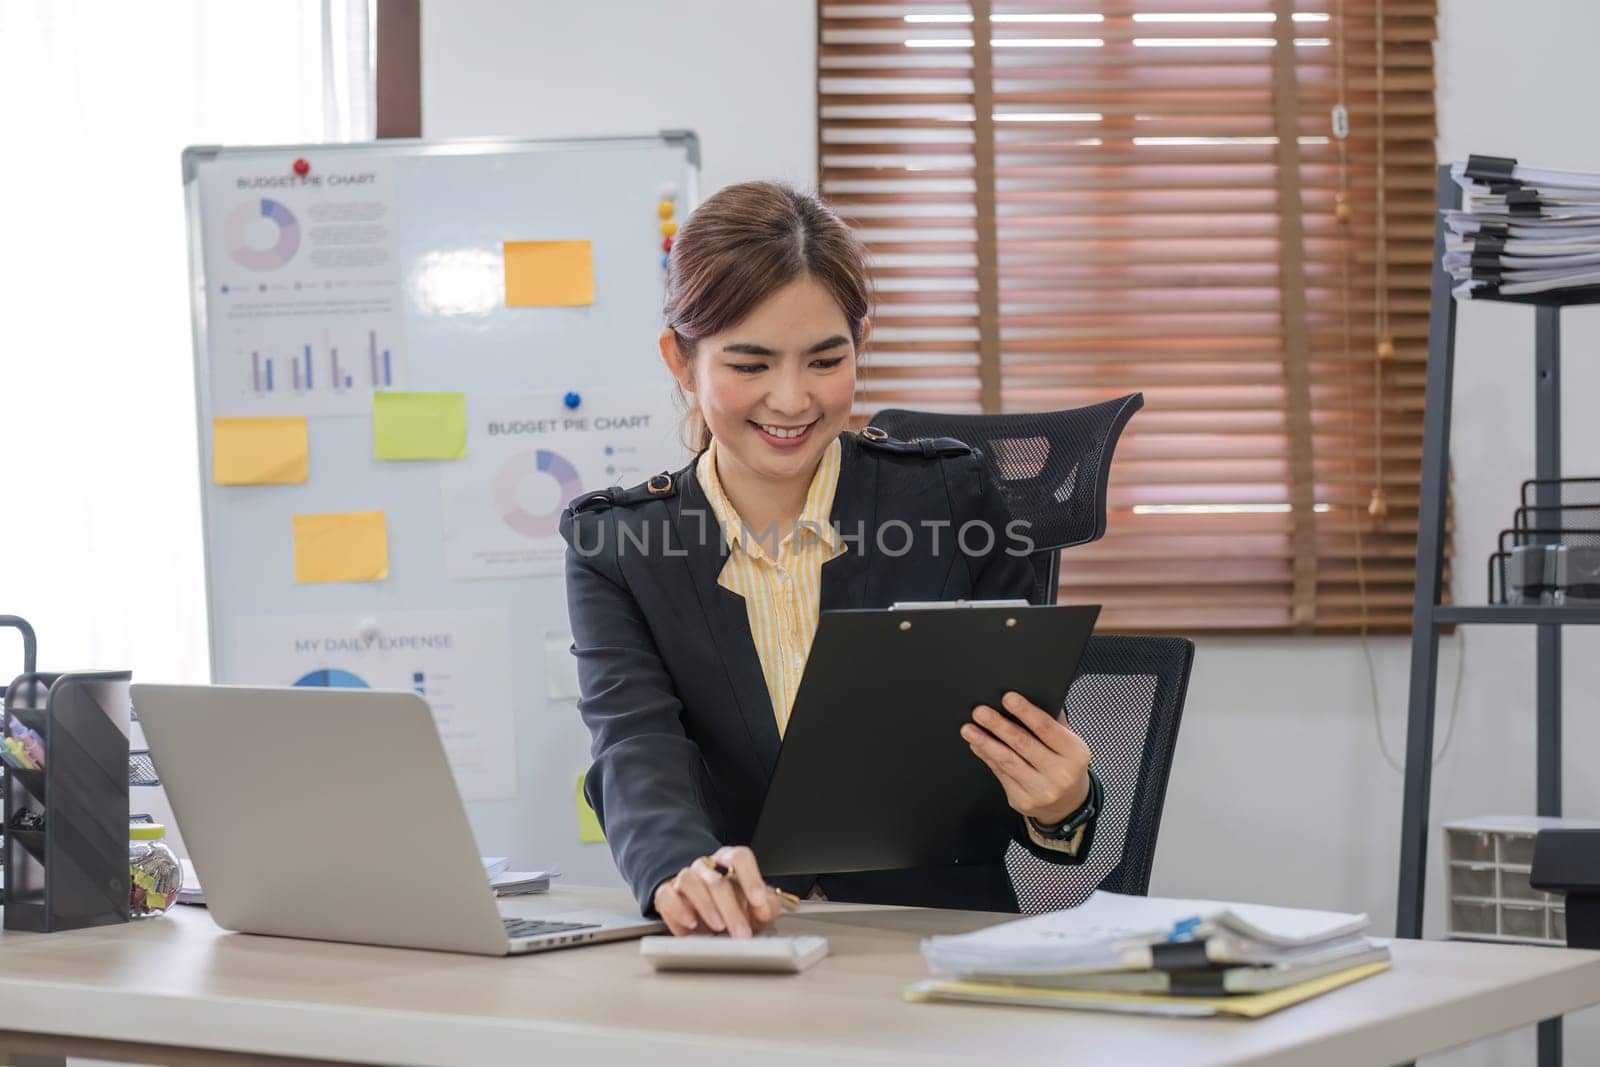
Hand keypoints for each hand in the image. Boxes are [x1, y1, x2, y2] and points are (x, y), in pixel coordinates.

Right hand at [652, 845, 777, 937]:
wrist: (708, 915)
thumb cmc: (736, 907)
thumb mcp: (757, 907)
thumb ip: (766, 905)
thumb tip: (763, 909)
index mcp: (730, 861)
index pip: (739, 857)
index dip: (750, 879)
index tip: (758, 901)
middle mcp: (706, 866)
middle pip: (716, 879)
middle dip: (731, 909)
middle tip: (742, 932)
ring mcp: (685, 877)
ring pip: (690, 881)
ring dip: (706, 906)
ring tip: (718, 927)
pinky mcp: (667, 894)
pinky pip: (667, 896)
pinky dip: (678, 910)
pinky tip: (692, 923)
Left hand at [962, 691, 1091, 824]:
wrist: (1068, 803)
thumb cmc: (1065, 764)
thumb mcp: (1069, 742)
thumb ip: (1053, 721)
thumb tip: (1030, 694)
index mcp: (1074, 753)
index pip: (1046, 728)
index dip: (1025, 712)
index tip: (1008, 698)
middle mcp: (1060, 774)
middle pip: (1023, 744)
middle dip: (998, 726)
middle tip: (980, 712)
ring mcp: (1041, 790)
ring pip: (1007, 761)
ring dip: (985, 742)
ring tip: (969, 729)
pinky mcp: (1023, 801)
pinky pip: (1000, 774)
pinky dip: (986, 757)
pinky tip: (977, 745)